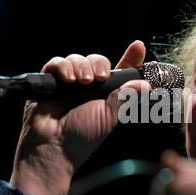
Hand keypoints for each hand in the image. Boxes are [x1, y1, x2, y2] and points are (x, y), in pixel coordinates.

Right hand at [10, 40, 148, 194]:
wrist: (55, 147)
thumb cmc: (83, 136)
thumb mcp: (110, 116)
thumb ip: (126, 97)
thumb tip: (145, 84)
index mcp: (106, 93)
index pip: (121, 71)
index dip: (131, 58)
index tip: (138, 47)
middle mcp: (89, 86)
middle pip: (97, 60)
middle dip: (100, 64)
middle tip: (100, 77)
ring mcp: (69, 82)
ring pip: (78, 59)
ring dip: (82, 66)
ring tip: (83, 82)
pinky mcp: (50, 81)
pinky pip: (57, 63)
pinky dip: (63, 67)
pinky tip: (68, 79)